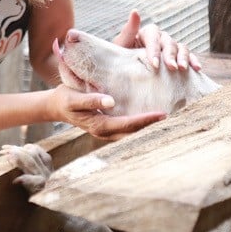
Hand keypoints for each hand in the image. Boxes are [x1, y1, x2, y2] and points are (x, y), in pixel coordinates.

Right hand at [49, 85, 165, 140]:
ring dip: (148, 127)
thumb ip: (91, 99)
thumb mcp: (74, 97)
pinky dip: (140, 125)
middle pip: (134, 133)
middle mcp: (106, 132)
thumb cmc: (65, 99)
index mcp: (99, 125)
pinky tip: (151, 118)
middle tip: (174, 119)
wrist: (56, 106)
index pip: (128, 124)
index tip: (162, 114)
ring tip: (167, 119)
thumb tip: (110, 101)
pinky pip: (128, 129)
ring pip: (132, 134)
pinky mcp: (108, 128)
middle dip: (153, 127)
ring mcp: (107, 132)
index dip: (145, 120)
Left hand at [113, 9, 201, 71]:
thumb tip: (135, 11)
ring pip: (180, 47)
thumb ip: (128, 30)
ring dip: (183, 57)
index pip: (153, 36)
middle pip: (168, 42)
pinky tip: (197, 68)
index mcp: (146, 33)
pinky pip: (188, 56)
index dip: (154, 50)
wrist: (126, 73)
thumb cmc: (121, 59)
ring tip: (183, 69)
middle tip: (172, 68)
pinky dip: (193, 60)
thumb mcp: (120, 46)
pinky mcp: (177, 57)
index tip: (154, 64)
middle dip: (170, 55)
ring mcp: (169, 47)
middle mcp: (160, 37)